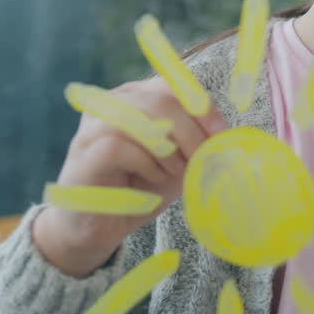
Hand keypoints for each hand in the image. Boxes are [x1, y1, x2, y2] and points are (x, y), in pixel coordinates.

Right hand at [33, 76, 225, 276]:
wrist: (96, 228)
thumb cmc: (138, 190)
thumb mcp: (176, 161)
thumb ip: (196, 144)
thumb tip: (229, 137)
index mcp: (134, 97)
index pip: (172, 85)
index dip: (201, 107)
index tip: (221, 136)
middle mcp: (110, 103)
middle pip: (160, 100)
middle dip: (190, 132)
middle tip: (201, 161)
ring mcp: (93, 126)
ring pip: (140, 119)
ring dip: (168, 150)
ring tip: (173, 173)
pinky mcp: (84, 153)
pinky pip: (120, 146)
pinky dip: (146, 165)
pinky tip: (151, 180)